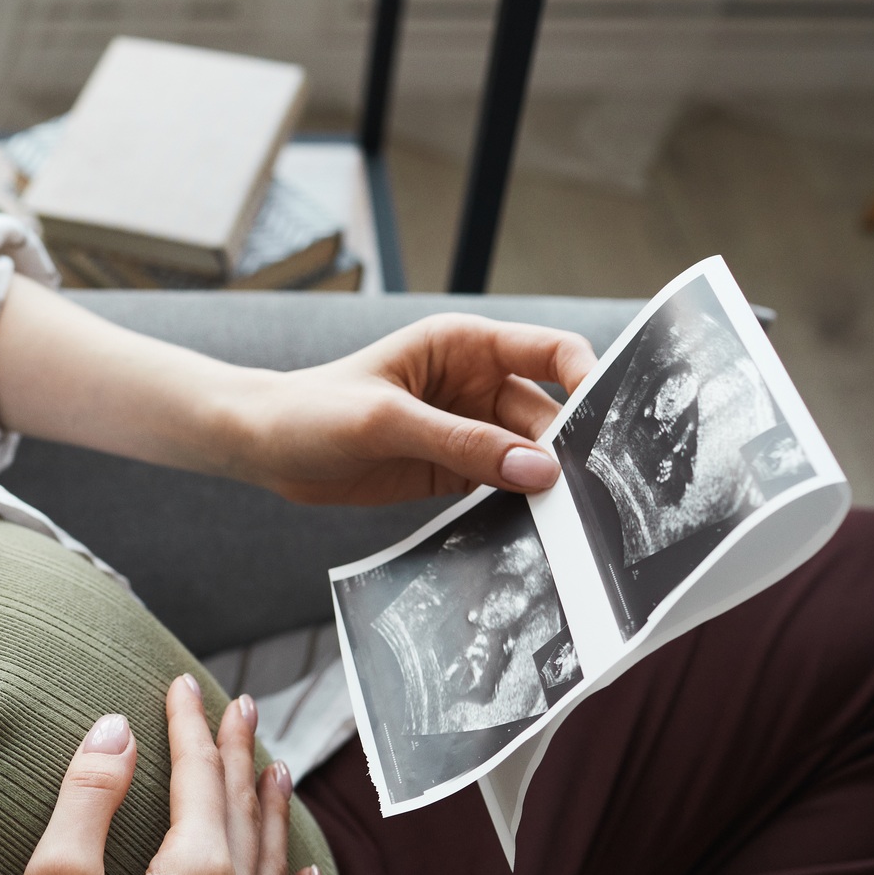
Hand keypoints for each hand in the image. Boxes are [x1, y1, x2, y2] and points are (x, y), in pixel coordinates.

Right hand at [0, 677, 316, 874]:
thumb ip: (88, 796)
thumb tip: (118, 729)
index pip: (197, 779)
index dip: (188, 726)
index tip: (183, 684)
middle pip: (243, 813)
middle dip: (237, 753)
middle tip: (240, 706)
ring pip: (272, 867)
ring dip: (272, 813)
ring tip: (277, 768)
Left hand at [230, 313, 596, 505]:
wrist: (263, 447)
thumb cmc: (314, 411)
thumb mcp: (387, 422)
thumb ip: (462, 444)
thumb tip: (538, 469)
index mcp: (465, 345)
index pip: (551, 352)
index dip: (588, 381)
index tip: (610, 423)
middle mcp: (476, 383)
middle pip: (548, 414)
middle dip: (571, 449)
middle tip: (593, 493)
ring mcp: (467, 429)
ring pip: (530, 455)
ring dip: (548, 483)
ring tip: (573, 518)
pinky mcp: (453, 470)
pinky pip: (502, 485)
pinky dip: (520, 504)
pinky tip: (538, 529)